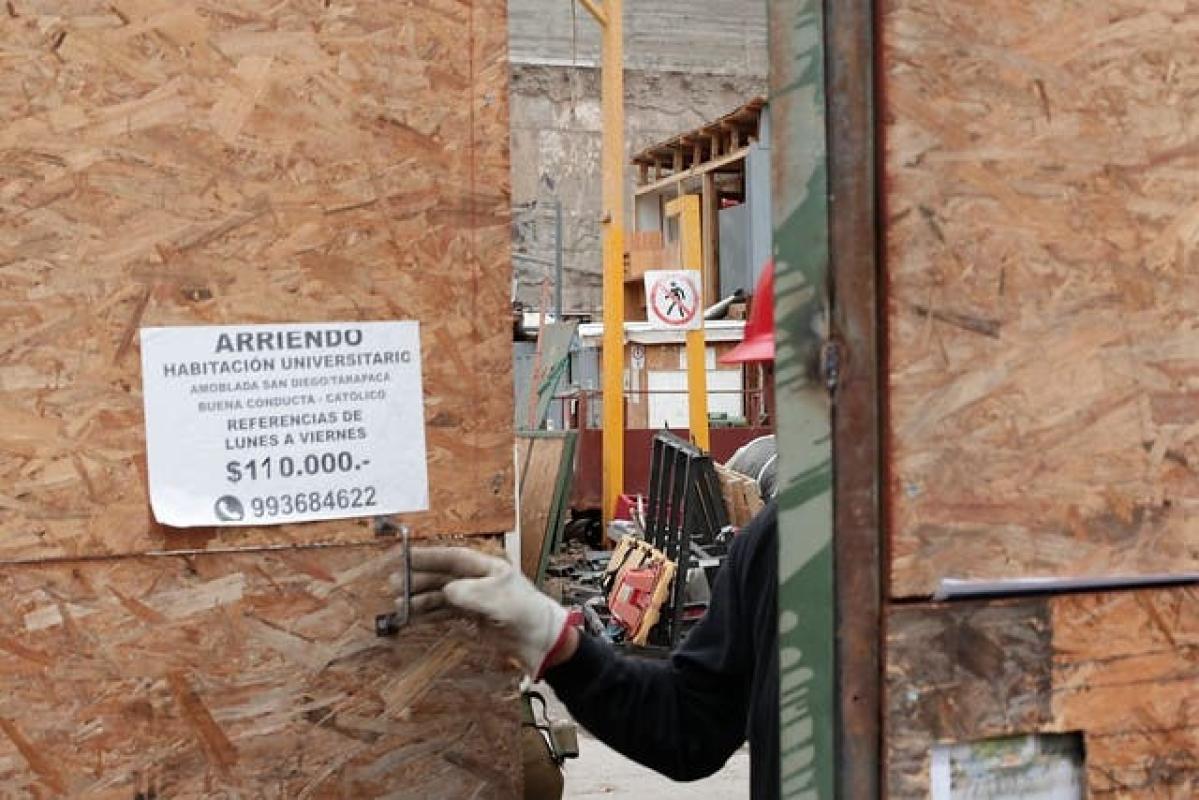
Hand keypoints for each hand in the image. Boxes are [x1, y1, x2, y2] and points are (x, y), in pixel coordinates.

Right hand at [393, 547, 577, 676]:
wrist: (541, 641)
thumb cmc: (527, 613)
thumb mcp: (499, 599)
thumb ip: (470, 593)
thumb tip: (446, 591)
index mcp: (487, 567)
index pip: (453, 558)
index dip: (429, 556)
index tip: (405, 556)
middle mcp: (478, 581)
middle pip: (442, 576)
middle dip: (418, 579)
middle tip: (394, 583)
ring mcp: (475, 600)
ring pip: (441, 596)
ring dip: (420, 599)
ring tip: (399, 604)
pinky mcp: (473, 618)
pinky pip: (445, 613)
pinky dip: (429, 615)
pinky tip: (413, 617)